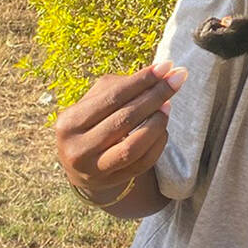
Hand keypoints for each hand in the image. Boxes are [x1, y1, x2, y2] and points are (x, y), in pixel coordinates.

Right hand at [56, 61, 186, 202]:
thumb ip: (123, 86)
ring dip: (157, 122)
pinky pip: (143, 162)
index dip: (142, 81)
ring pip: (134, 146)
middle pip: (124, 119)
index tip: (167, 66)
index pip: (113, 97)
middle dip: (155, 96)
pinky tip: (164, 128)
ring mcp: (94, 169)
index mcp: (69, 122)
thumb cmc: (94, 121)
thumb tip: (161, 73)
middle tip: (177, 79)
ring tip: (168, 105)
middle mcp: (78, 148)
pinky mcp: (113, 181)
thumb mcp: (97, 101)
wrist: (82, 164)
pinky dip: (158, 142)